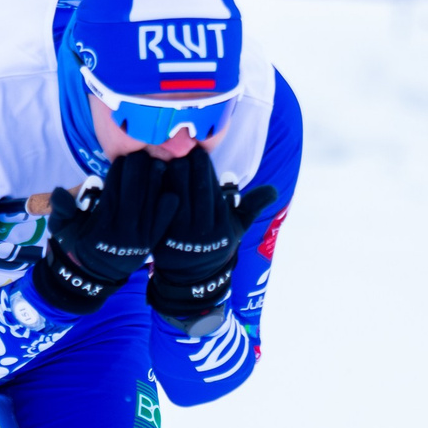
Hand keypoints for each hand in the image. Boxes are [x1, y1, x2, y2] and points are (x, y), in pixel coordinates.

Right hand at [31, 150, 179, 315]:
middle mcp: (122, 233)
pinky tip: (172, 187)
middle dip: (139, 170)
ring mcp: (140, 239)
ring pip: (151, 203)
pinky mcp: (151, 243)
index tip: (122, 156)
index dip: (119, 171)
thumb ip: (61, 210)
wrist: (92, 277)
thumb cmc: (75, 245)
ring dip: (156, 180)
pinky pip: (164, 220)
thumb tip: (58, 192)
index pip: (113, 191)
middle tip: (142, 153)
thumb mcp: (61, 229)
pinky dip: (168, 203)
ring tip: (157, 163)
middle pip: (135, 193)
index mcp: (100, 226)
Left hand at [148, 147, 275, 323]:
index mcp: (222, 227)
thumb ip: (252, 206)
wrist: (190, 277)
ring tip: (168, 157)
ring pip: (176, 193)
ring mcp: (180, 236)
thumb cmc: (214, 245)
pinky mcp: (161, 237)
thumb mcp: (236, 230)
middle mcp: (203, 232)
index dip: (204, 167)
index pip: (213, 188)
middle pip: (195, 188)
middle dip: (189, 164)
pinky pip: (159, 206)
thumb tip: (274, 190)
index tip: (198, 152)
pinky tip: (153, 173)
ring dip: (171, 172)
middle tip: (182, 149)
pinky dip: (156, 187)